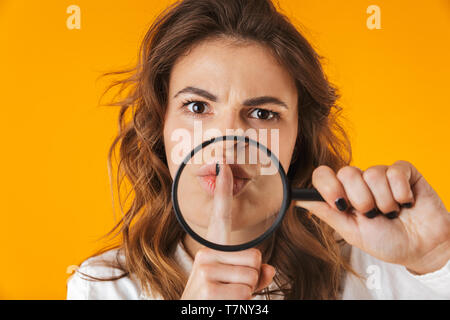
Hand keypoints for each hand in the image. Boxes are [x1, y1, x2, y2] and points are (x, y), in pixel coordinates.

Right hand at [181, 163, 275, 298]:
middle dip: (253, 279)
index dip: (224, 190)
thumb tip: (271, 269)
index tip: (224, 166)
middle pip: (256, 258)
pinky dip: (243, 304)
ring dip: (248, 293)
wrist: (190, 318)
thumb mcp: (234, 286)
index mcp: (211, 251)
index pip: (220, 216)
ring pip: (253, 277)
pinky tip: (225, 306)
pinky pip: (247, 292)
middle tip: (233, 290)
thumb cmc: (214, 302)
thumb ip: (254, 275)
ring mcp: (206, 271)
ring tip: (227, 299)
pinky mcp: (209, 288)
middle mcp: (205, 255)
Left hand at [296, 160, 449, 274]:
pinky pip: (395, 171)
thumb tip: (295, 200)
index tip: (339, 204)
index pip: (323, 174)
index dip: (328, 186)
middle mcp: (360, 181)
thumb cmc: (386, 242)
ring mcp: (381, 174)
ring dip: (384, 201)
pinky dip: (401, 193)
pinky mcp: (404, 171)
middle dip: (361, 200)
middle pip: (346, 172)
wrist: (422, 249)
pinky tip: (406, 203)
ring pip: (372, 173)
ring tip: (392, 212)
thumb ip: (326, 213)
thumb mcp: (351, 231)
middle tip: (373, 214)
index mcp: (343, 194)